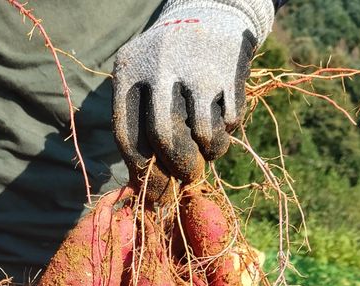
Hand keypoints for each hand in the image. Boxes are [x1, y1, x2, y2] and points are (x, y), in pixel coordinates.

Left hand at [113, 0, 274, 186]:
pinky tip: (220, 121)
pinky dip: (226, 133)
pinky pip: (230, 122)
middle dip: (178, 169)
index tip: (156, 194)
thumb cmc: (168, 69)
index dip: (143, 175)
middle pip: (165, 139)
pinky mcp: (231, 68)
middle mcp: (160, 66)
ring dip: (207, 154)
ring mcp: (197, 66)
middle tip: (187, 178)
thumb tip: (145, 191)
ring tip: (206, 149)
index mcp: (128, 73)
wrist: (210, 12)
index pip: (128, 139)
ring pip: (203, 134)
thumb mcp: (143, 87)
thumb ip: (140, 132)